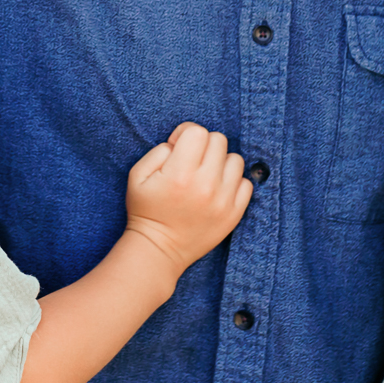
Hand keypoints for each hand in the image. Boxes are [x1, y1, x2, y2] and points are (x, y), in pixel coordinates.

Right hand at [123, 122, 252, 269]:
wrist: (160, 250)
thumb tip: (181, 142)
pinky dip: (233, 182)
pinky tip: (217, 189)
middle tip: (191, 162)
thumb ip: (159, 150)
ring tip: (206, 175)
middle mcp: (205, 185)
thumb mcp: (137, 175)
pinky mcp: (234, 214)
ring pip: (235, 159)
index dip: (185, 134)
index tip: (178, 148)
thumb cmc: (146, 210)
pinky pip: (246, 183)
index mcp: (180, 174)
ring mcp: (223, 200)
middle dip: (203, 146)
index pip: (197, 132)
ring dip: (220, 163)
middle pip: (218, 140)